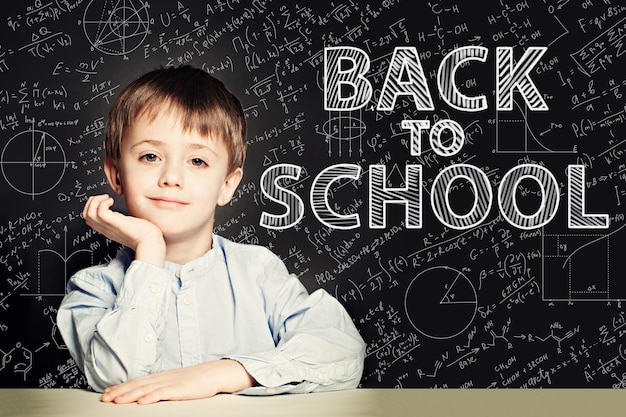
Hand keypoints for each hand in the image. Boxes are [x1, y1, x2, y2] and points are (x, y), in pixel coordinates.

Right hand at [83, 194, 164, 265]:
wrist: (150, 242)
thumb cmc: (145, 234)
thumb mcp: (128, 226)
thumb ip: (121, 220)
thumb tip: (122, 214)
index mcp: (108, 229)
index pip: (90, 218)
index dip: (93, 207)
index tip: (105, 201)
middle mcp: (105, 229)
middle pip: (86, 215)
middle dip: (91, 202)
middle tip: (104, 197)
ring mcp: (109, 226)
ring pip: (89, 213)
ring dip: (95, 201)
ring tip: (107, 199)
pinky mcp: (115, 223)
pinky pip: (100, 212)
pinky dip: (103, 203)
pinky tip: (112, 201)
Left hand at [100, 360, 255, 403]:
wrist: (215, 373)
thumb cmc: (197, 380)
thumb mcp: (176, 382)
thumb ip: (161, 387)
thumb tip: (146, 394)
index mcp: (161, 377)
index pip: (136, 381)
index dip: (121, 387)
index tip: (107, 393)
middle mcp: (162, 378)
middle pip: (137, 384)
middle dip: (119, 391)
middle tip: (104, 398)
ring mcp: (170, 383)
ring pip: (146, 389)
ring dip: (129, 395)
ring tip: (116, 400)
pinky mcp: (179, 389)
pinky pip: (162, 393)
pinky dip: (150, 397)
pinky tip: (141, 401)